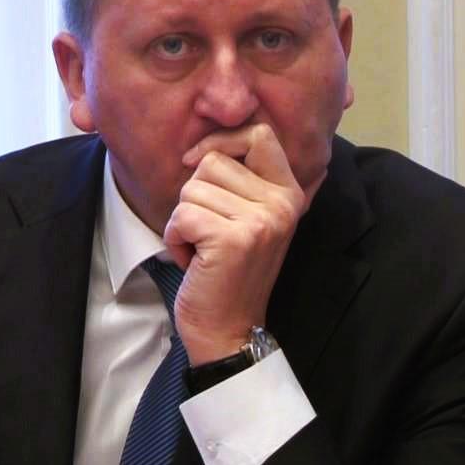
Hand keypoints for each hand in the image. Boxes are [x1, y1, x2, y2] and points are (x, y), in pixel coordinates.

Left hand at [163, 124, 317, 365]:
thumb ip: (243, 178)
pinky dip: (175, 239)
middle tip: (209, 232)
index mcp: (289, 191)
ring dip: (183, 220)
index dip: (220, 141)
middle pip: (213, 160)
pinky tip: (195, 261)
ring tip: (204, 248)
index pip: (258, 133)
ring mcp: (260, 220)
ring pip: (192, 188)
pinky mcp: (232, 239)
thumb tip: (209, 141)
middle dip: (195, 195)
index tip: (198, 164)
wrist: (230, 331)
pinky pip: (181, 215)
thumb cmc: (228, 272)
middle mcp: (282, 202)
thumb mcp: (249, 218)